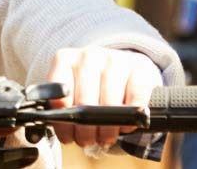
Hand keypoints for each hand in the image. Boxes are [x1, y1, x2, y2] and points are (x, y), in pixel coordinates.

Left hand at [45, 47, 162, 148]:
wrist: (123, 67)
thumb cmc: (91, 84)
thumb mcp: (70, 89)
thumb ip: (60, 104)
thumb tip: (56, 123)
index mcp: (65, 59)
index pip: (59, 95)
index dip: (63, 121)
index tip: (67, 135)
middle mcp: (89, 55)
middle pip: (85, 102)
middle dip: (85, 130)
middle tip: (86, 141)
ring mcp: (115, 59)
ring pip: (110, 104)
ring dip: (106, 130)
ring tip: (104, 138)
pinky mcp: (140, 68)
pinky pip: (135, 100)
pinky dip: (130, 119)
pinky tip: (125, 126)